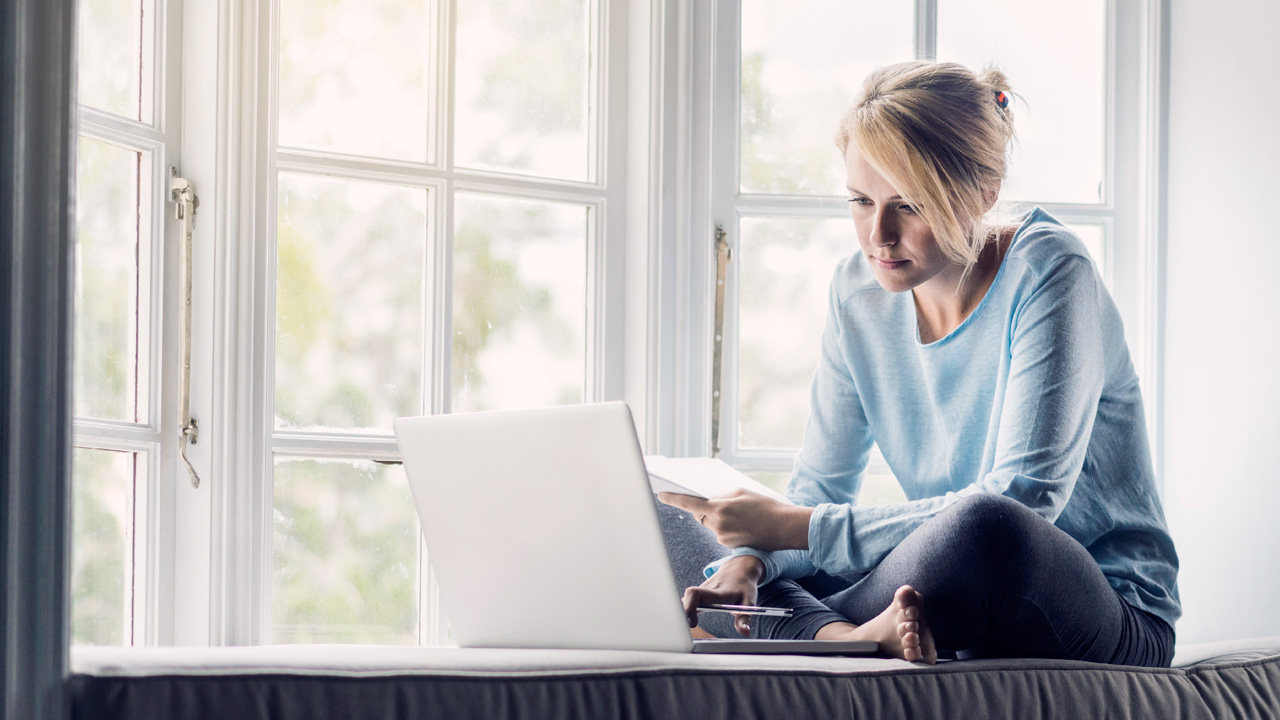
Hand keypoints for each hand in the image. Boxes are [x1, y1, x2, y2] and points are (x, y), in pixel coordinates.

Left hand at [658, 489, 812, 550]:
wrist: (784, 527)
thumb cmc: (766, 507)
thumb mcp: (742, 493)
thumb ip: (722, 496)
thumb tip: (711, 501)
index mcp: (719, 508)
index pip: (689, 503)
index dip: (673, 499)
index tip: (661, 495)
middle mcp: (718, 525)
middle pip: (701, 515)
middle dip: (706, 510)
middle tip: (722, 504)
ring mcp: (723, 538)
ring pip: (713, 525)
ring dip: (721, 519)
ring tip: (743, 515)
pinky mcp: (730, 546)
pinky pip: (722, 534)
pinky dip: (729, 529)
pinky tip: (746, 525)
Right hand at [682, 555, 763, 635]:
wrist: (739, 569)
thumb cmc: (744, 586)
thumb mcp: (749, 602)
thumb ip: (744, 618)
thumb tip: (745, 632)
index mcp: (717, 592)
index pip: (695, 594)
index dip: (689, 607)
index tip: (693, 623)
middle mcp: (705, 590)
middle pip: (686, 598)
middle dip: (681, 614)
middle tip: (686, 629)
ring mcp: (700, 590)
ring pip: (685, 600)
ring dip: (682, 613)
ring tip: (683, 627)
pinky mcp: (698, 593)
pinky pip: (688, 601)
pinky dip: (685, 611)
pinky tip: (686, 620)